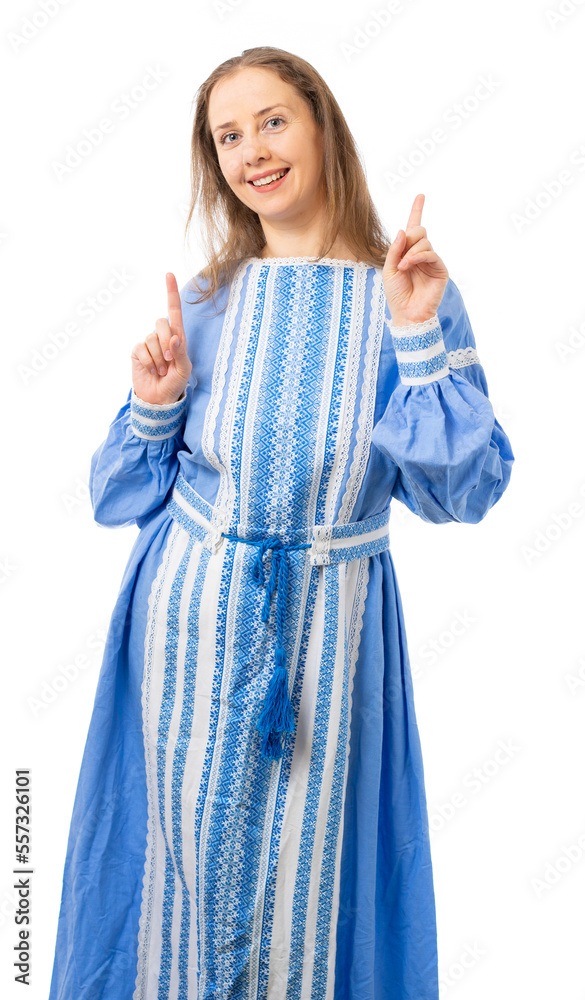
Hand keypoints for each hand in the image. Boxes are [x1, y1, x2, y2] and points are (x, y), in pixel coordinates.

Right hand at [130, 273, 192, 404]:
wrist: (159, 399)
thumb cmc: (175, 384)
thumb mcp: (184, 370)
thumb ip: (180, 352)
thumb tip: (174, 337)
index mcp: (177, 337)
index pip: (174, 311)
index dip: (171, 292)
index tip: (169, 274)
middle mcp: (162, 336)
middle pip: (161, 323)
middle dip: (166, 342)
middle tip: (169, 361)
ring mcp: (148, 343)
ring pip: (151, 338)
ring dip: (158, 358)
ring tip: (161, 371)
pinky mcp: (137, 351)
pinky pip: (141, 349)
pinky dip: (148, 362)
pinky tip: (151, 371)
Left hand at [382, 193, 448, 325]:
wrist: (407, 313)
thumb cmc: (396, 294)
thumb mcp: (388, 269)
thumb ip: (394, 249)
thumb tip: (403, 229)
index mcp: (408, 252)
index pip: (413, 228)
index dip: (417, 210)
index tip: (420, 195)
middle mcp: (421, 254)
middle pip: (419, 231)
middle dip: (408, 238)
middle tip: (400, 255)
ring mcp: (431, 261)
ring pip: (424, 241)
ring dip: (410, 252)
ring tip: (403, 266)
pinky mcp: (440, 269)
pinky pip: (430, 253)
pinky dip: (418, 257)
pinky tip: (408, 265)